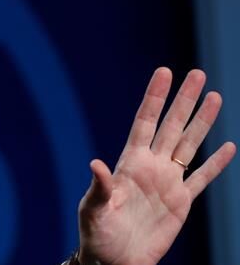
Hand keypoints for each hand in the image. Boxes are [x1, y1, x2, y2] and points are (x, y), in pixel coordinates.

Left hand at [76, 68, 234, 264]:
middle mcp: (151, 166)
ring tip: (216, 96)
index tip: (164, 72)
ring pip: (190, 144)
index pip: (145, 122)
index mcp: (129, 162)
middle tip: (198, 74)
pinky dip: (216, 163)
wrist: (113, 260)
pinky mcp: (181, 202)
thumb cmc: (97, 233)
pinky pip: (202, 178)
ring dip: (203, 122)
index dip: (155, 97)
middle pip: (172, 126)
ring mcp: (168, 182)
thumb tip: (95, 164)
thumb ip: (99, 187)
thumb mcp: (92, 209)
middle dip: (185, 100)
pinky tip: (228, 146)